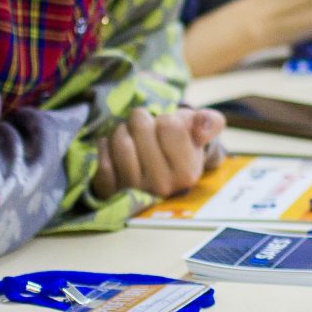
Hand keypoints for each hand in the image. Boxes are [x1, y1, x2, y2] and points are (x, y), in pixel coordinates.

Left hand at [92, 106, 226, 199]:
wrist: (159, 174)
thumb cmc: (180, 147)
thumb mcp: (200, 133)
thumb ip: (210, 123)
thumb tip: (201, 124)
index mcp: (187, 173)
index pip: (169, 124)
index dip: (166, 119)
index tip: (168, 129)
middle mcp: (161, 187)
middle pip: (141, 127)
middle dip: (142, 120)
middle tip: (146, 128)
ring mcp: (134, 191)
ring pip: (120, 141)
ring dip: (122, 130)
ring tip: (130, 136)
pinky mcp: (110, 192)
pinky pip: (101, 160)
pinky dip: (105, 146)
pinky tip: (112, 147)